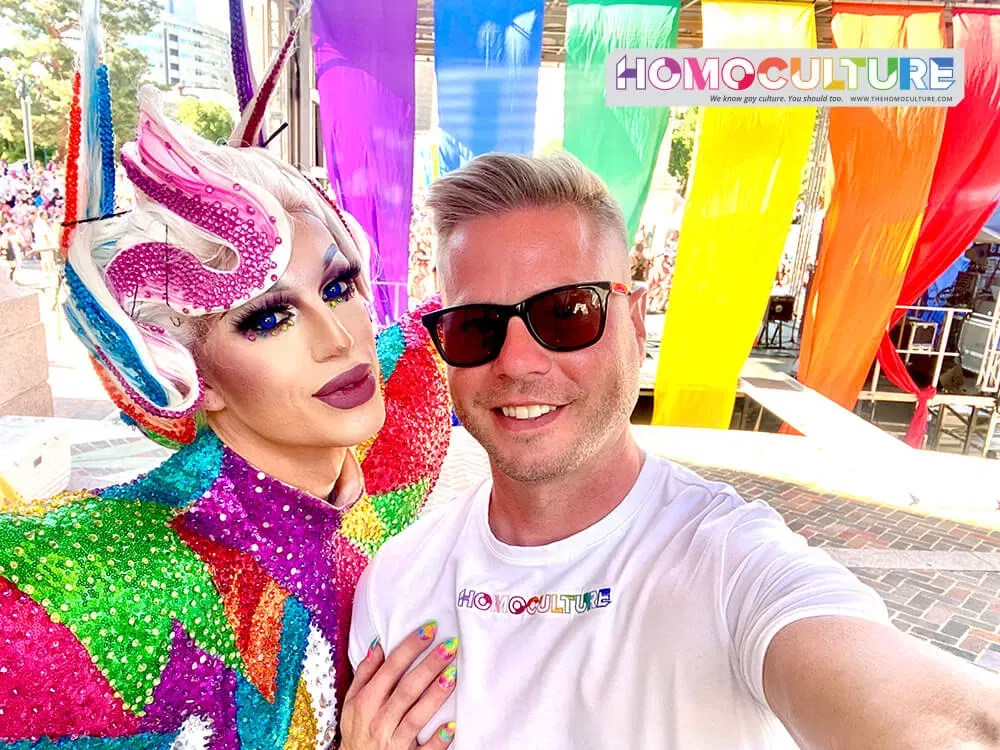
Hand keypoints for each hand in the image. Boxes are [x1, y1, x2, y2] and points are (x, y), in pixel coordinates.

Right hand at [341, 620, 457, 748]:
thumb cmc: (357, 732)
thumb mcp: (351, 702)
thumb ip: (364, 674)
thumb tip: (377, 644)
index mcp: (366, 702)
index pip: (390, 669)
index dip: (409, 648)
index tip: (429, 630)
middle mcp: (379, 720)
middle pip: (406, 689)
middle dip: (428, 666)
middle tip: (450, 645)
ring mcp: (393, 742)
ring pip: (416, 717)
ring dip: (434, 696)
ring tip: (453, 675)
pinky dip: (437, 740)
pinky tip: (452, 725)